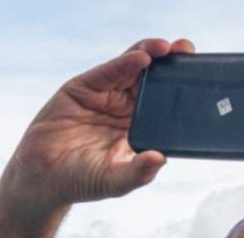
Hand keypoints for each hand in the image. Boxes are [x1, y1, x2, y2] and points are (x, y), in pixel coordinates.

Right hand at [4, 38, 195, 207]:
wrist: (42, 177)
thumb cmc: (83, 181)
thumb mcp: (115, 181)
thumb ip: (137, 172)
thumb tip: (160, 159)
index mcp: (141, 129)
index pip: (166, 104)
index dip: (181, 90)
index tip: (201, 79)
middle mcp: (127, 109)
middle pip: (154, 80)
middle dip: (171, 64)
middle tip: (188, 51)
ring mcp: (106, 96)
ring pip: (132, 69)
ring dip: (150, 56)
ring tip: (167, 49)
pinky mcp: (84, 88)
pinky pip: (109, 72)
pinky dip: (124, 63)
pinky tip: (141, 58)